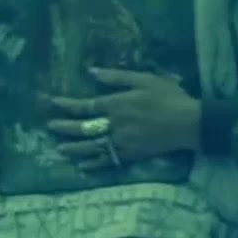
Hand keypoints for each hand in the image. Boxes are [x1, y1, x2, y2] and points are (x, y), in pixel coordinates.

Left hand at [46, 68, 201, 170]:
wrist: (188, 123)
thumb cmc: (168, 96)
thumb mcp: (144, 79)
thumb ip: (117, 76)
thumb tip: (92, 71)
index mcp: (116, 104)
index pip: (85, 106)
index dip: (67, 105)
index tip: (52, 102)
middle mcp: (115, 125)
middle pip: (83, 128)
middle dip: (64, 127)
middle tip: (49, 127)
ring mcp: (122, 142)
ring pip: (92, 146)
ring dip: (74, 148)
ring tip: (59, 149)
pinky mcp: (131, 155)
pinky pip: (107, 160)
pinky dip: (94, 163)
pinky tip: (83, 166)